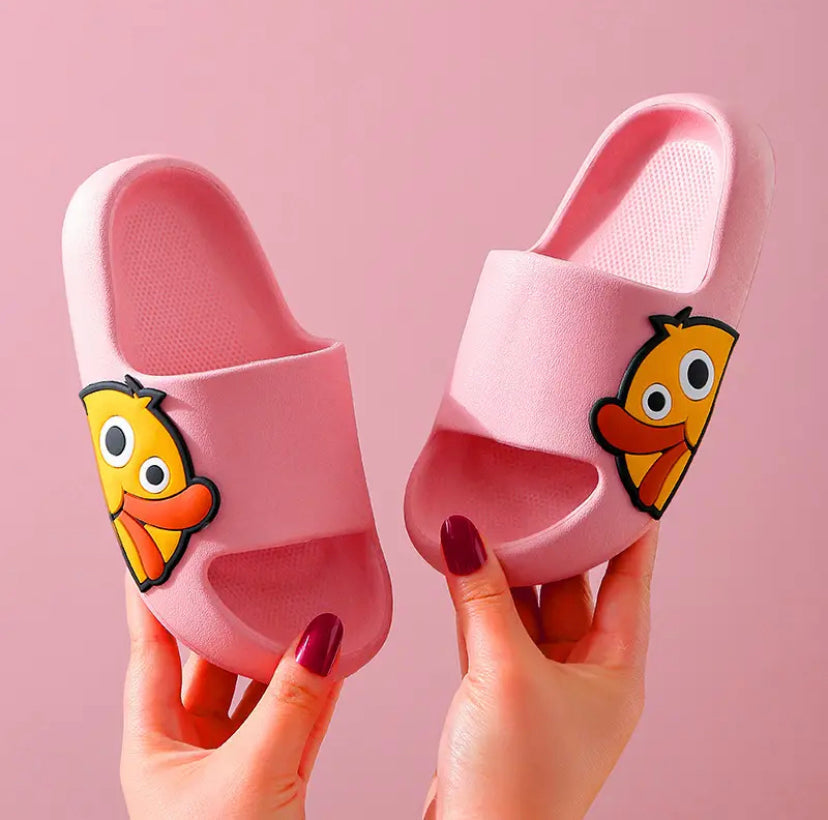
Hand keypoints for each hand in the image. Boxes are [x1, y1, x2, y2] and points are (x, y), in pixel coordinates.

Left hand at [120, 577, 343, 819]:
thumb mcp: (252, 774)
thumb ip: (291, 704)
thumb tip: (321, 636)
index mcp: (155, 749)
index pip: (151, 655)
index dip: (155, 604)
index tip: (160, 556)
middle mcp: (191, 753)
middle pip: (214, 669)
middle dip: (237, 624)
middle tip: (256, 574)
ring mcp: (234, 769)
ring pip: (260, 698)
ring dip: (286, 663)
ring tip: (308, 613)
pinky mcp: (274, 786)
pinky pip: (295, 726)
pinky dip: (315, 697)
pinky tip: (333, 664)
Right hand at [425, 516, 657, 819]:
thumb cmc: (517, 782)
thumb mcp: (506, 673)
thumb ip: (483, 597)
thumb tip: (463, 532)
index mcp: (614, 672)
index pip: (631, 583)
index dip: (630, 534)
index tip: (625, 490)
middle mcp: (583, 675)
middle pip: (573, 589)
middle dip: (556, 542)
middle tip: (541, 488)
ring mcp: (539, 684)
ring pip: (526, 608)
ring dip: (508, 568)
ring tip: (492, 514)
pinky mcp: (498, 694)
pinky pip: (491, 629)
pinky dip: (476, 598)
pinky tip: (459, 564)